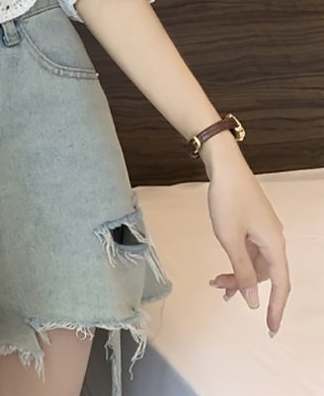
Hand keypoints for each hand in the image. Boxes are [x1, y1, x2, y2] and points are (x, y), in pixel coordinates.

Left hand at [204, 136, 289, 335]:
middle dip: (243, 285)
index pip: (280, 284)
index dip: (276, 308)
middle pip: (264, 273)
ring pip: (254, 261)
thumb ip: (241, 271)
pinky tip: (224, 264)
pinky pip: (249, 249)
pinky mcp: (253, 221)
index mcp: (274, 245)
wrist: (225, 167)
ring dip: (237, 272)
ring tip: (216, 282)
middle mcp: (274, 238)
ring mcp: (264, 229)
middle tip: (218, 290)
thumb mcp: (230, 239)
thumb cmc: (227, 201)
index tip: (271, 329)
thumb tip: (253, 301)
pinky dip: (237, 258)